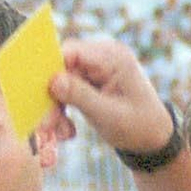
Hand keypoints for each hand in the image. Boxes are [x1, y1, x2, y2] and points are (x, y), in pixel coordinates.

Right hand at [49, 39, 175, 155]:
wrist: (153, 139)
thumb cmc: (139, 126)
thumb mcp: (109, 115)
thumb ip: (80, 96)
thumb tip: (52, 80)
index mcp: (113, 57)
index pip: (72, 51)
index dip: (50, 69)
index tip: (37, 94)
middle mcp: (103, 57)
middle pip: (62, 68)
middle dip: (52, 98)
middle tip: (47, 126)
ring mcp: (96, 69)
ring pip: (60, 83)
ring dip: (56, 109)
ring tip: (62, 134)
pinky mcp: (90, 82)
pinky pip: (66, 91)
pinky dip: (63, 111)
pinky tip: (68, 131)